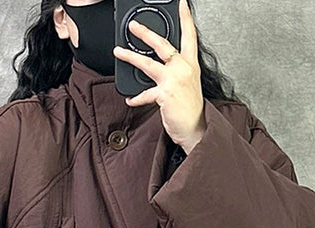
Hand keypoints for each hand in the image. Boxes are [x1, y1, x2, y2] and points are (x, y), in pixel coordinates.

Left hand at [113, 0, 205, 152]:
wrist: (196, 129)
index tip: (182, 4)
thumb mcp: (188, 84)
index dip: (186, 18)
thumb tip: (160, 64)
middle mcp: (183, 69)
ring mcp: (173, 81)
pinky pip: (145, 93)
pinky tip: (130, 99)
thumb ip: (176, 71)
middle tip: (133, 26)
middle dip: (146, 33)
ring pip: (148, 63)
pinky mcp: (165, 94)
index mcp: (190, 65)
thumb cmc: (191, 109)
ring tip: (119, 51)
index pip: (190, 36)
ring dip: (131, 57)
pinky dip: (136, 97)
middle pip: (163, 45)